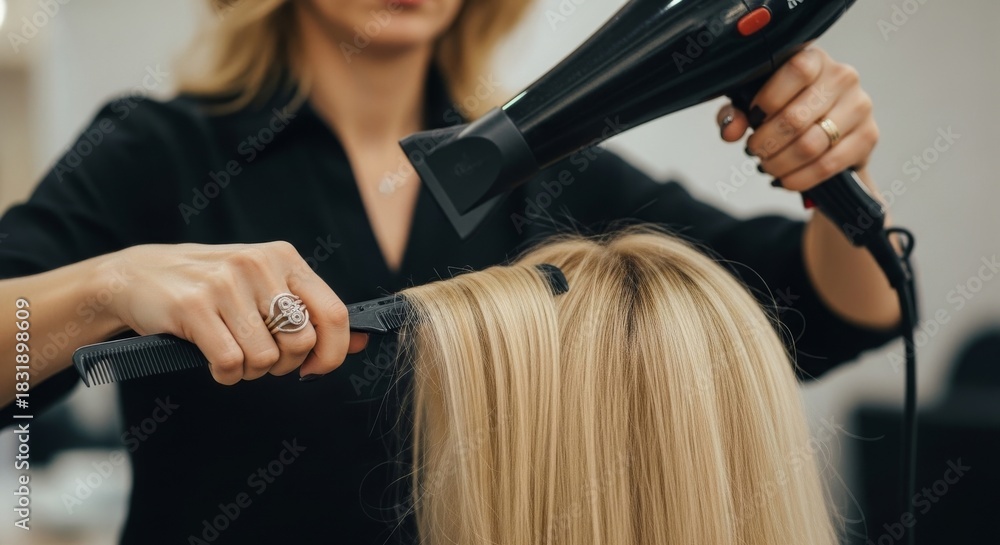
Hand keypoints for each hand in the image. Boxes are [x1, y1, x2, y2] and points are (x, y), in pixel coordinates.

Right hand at [98, 241, 367, 384]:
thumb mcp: (265, 286)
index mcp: (284, 258)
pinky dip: (225, 375)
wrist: (137, 275)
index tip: (314, 369)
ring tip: (232, 353)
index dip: (333, 353)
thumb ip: (310, 311)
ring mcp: (225, 284)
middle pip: (301, 343)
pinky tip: (212, 360)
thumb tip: (364, 342)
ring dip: (250, 371)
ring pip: (265, 358)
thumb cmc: (211, 287)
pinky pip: (231, 364)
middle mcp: (259, 265)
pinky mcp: (194, 307)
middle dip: (283, 365)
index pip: (333, 314)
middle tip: (260, 357)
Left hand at [717, 46, 878, 191]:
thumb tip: (731, 131)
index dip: (768, 99)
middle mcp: (842, 76)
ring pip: (810, 145)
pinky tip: (784, 179)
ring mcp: (859, 105)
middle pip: (796, 117)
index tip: (753, 118)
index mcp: (815, 58)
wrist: (829, 135)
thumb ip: (737, 113)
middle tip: (756, 151)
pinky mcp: (868, 135)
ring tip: (767, 166)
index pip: (796, 70)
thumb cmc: (787, 111)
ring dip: (779, 163)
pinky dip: (798, 178)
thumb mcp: (756, 107)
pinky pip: (827, 164)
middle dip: (766, 143)